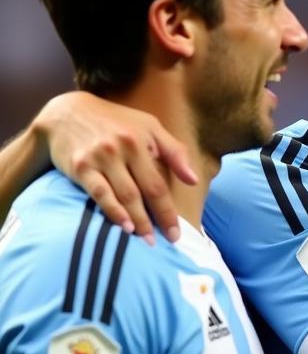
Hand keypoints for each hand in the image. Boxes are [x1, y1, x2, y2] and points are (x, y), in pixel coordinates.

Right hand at [33, 93, 195, 243]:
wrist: (68, 112)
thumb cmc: (117, 122)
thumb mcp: (150, 127)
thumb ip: (175, 152)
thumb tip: (194, 180)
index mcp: (140, 141)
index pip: (159, 183)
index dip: (168, 211)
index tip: (176, 233)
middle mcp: (120, 149)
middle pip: (143, 192)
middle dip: (155, 219)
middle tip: (164, 241)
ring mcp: (99, 158)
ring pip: (122, 195)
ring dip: (136, 220)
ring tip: (145, 239)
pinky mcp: (80, 167)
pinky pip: (99, 193)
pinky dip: (112, 211)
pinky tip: (123, 226)